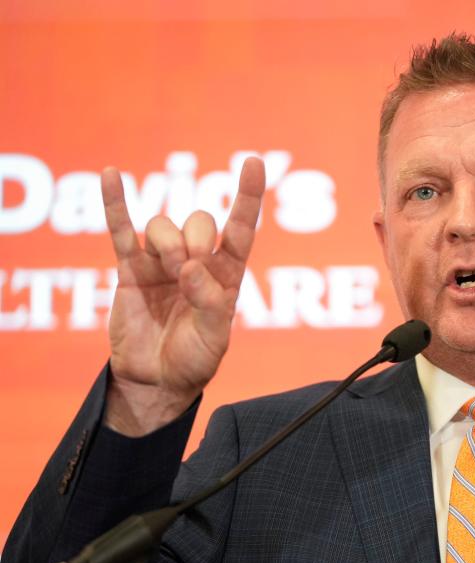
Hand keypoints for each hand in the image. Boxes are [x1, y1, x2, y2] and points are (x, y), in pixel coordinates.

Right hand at [101, 157, 265, 435]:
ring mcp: (161, 262)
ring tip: (167, 274)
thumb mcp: (214, 337)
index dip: (247, 196)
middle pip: (199, 221)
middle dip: (196, 239)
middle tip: (188, 271)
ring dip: (166, 244)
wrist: (157, 380)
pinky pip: (120, 230)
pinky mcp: (130, 269)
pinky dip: (115, 202)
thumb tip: (189, 267)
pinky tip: (112, 174)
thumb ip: (209, 301)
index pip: (241, 228)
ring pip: (162, 226)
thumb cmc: (194, 358)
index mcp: (226, 274)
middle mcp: (196, 261)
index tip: (253, 162)